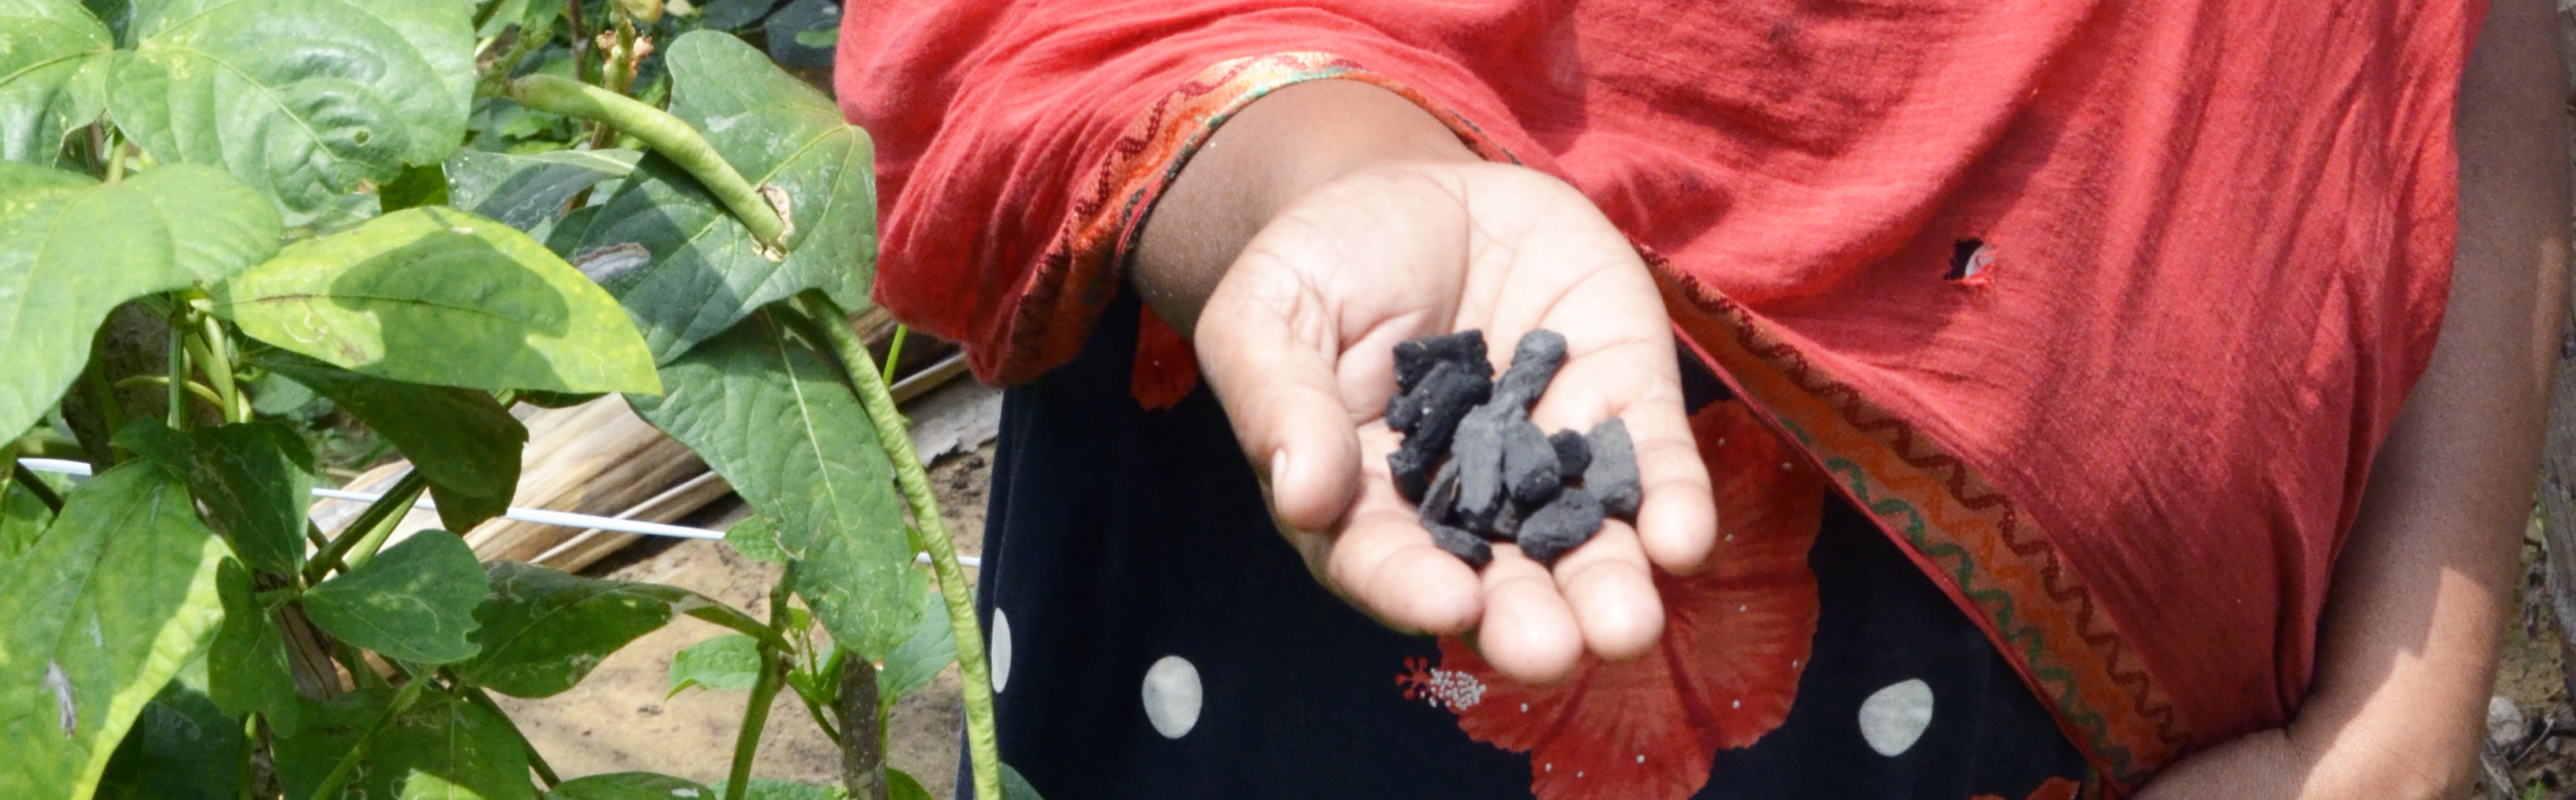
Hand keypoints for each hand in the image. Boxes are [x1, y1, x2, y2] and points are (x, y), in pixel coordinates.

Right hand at [1134, 81, 1716, 683]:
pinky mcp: (1621, 404)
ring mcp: (1549, 459)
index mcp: (1363, 500)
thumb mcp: (1269, 310)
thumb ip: (1277, 397)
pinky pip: (1652, 466)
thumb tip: (1298, 494)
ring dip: (1610, 590)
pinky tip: (1681, 538)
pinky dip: (1672, 505)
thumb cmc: (1324, 264)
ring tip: (1627, 629)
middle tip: (1551, 652)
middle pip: (1498, 580)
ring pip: (1584, 543)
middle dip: (1528, 622)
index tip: (1449, 604)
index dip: (1413, 588)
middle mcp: (1466, 503)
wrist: (1418, 190)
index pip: (1384, 562)